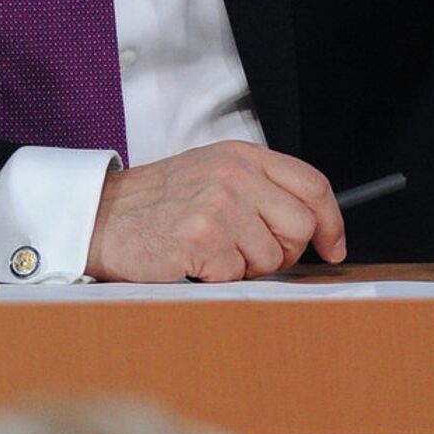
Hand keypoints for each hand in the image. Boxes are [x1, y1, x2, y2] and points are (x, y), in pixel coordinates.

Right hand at [85, 142, 346, 282]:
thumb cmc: (157, 203)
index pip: (312, 185)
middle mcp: (235, 174)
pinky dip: (218, 278)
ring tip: (211, 253)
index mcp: (242, 155)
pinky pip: (238, 276)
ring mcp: (219, 204)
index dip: (331, 222)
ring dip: (246, 268)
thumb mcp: (211, 173)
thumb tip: (311, 226)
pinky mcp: (202, 238)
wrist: (101, 216)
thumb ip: (258, 188)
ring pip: (273, 259)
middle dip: (284, 253)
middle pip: (300, 226)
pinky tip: (192, 261)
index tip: (332, 247)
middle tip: (251, 256)